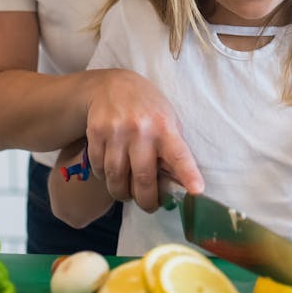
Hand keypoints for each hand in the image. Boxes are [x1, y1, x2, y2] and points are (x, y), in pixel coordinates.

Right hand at [83, 69, 203, 211]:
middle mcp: (140, 130)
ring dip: (123, 193)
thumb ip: (172, 149)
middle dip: (147, 200)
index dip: (188, 174)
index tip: (196, 192)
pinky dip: (106, 178)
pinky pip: (99, 169)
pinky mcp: (96, 134)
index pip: (179, 155)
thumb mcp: (167, 120)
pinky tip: (112, 174)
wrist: (111, 85)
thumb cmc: (147, 108)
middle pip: (143, 178)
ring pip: (117, 178)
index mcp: (164, 126)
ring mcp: (116, 132)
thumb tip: (179, 183)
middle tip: (150, 207)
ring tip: (128, 193)